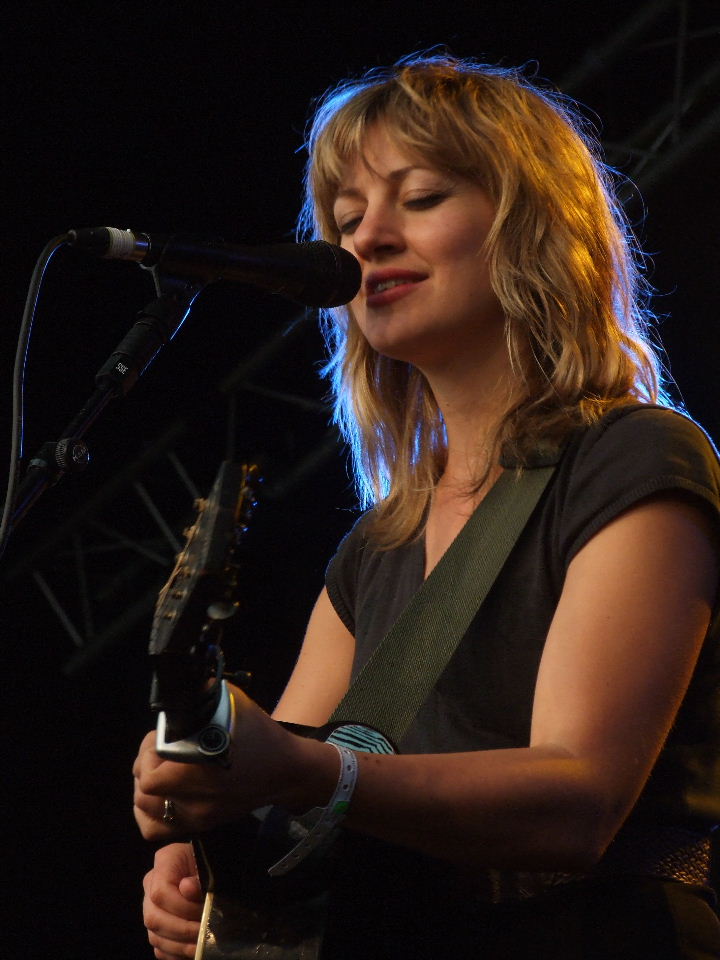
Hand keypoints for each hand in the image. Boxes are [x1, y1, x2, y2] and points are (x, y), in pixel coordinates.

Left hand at [133, 683, 334, 840]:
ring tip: (158, 772)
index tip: (160, 737)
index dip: (147, 752)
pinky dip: (154, 814)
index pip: (149, 776)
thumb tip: (181, 686)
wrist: (287, 770)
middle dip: (144, 768)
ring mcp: (200, 818)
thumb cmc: (261, 735)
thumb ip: (202, 696)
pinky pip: (163, 831)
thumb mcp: (233, 705)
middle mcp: (196, 802)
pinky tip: (163, 795)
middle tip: (158, 751)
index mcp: (200, 774)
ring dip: (146, 792)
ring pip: (147, 816)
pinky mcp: (205, 825)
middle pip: (143, 795)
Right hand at [143, 843, 202, 959]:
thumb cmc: (212, 866)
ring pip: (155, 935)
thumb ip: (199, 878)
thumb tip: (187, 888)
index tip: (203, 912)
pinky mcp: (157, 927)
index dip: (181, 907)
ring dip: (181, 946)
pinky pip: (160, 949)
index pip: (160, 892)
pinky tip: (194, 950)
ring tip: (202, 945)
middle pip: (154, 918)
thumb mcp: (210, 866)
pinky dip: (177, 953)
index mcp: (165, 861)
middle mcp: (151, 884)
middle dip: (182, 930)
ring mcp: (151, 907)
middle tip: (205, 933)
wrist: (211, 870)